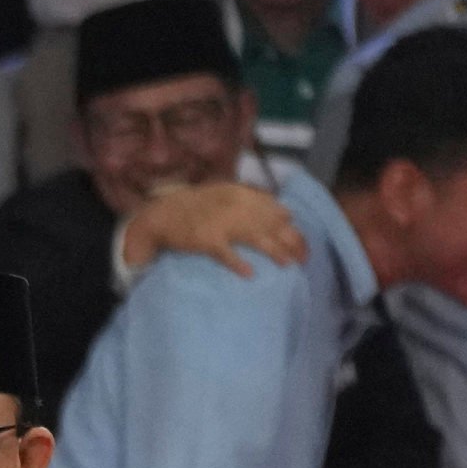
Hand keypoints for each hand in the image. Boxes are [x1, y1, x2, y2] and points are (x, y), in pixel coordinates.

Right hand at [122, 178, 304, 278]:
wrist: (162, 214)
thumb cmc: (196, 206)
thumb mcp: (228, 194)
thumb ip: (254, 200)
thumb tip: (286, 211)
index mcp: (242, 194)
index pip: (275, 210)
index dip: (291, 226)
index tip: (302, 242)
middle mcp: (236, 206)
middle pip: (271, 225)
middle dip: (290, 241)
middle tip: (304, 258)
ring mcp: (221, 223)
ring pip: (256, 238)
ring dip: (274, 251)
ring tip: (287, 264)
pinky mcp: (206, 240)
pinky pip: (226, 254)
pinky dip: (238, 263)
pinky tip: (250, 273)